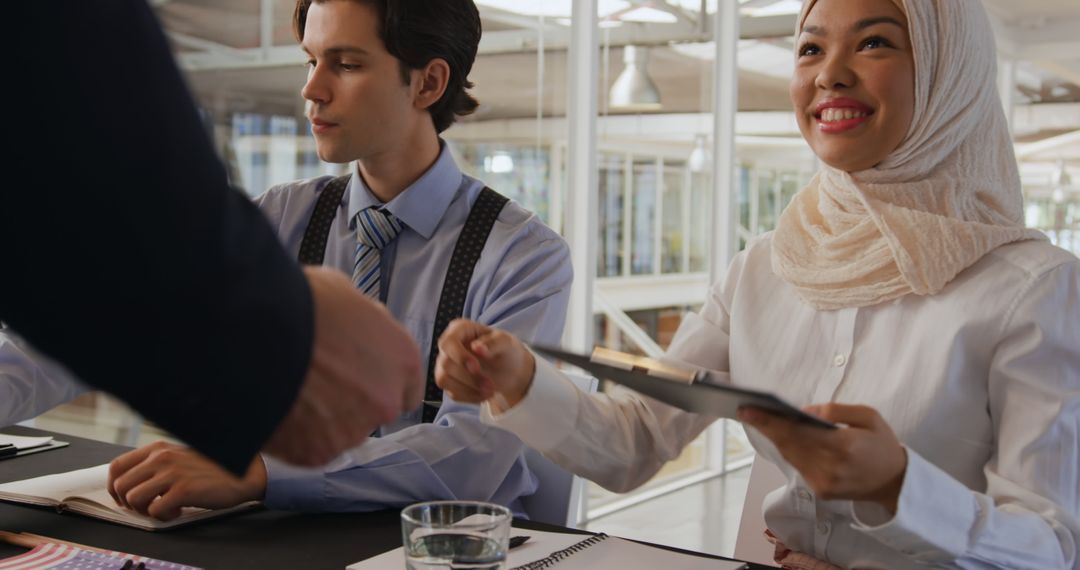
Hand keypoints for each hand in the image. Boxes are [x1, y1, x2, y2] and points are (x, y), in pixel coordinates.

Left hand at [107, 441, 265, 520]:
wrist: (242, 474)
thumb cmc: (212, 469)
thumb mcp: (180, 457)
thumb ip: (157, 465)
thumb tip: (132, 483)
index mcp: (159, 449)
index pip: (117, 466)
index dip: (115, 487)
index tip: (123, 497)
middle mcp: (162, 458)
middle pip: (121, 485)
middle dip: (129, 503)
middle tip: (145, 507)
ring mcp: (172, 473)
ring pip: (133, 499)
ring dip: (145, 510)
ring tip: (163, 508)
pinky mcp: (183, 490)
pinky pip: (155, 511)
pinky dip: (164, 516)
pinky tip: (178, 510)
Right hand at [263, 266, 422, 465]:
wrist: (255, 332)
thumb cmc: (302, 304)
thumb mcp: (347, 297)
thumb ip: (364, 325)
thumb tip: (359, 328)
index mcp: (403, 361)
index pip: (407, 387)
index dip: (381, 381)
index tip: (359, 375)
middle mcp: (387, 401)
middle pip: (375, 411)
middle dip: (351, 401)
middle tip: (317, 381)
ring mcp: (353, 431)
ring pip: (341, 431)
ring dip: (323, 419)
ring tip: (292, 391)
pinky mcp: (318, 452)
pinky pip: (310, 446)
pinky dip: (296, 435)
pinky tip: (279, 407)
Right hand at [435, 319, 534, 412]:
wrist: (509, 370)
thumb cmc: (506, 350)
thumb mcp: (506, 343)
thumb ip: (493, 342)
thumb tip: (476, 347)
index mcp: (459, 329)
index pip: (448, 343)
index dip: (459, 357)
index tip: (476, 367)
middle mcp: (449, 346)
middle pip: (446, 363)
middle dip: (469, 377)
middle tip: (491, 385)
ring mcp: (446, 365)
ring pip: (444, 379)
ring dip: (468, 389)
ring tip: (490, 391)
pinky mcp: (449, 382)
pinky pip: (452, 393)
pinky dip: (470, 397)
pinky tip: (485, 394)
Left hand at [738, 404, 907, 512]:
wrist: (895, 482)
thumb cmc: (881, 444)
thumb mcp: (869, 416)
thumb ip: (836, 411)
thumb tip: (804, 411)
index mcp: (845, 447)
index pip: (799, 431)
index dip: (770, 420)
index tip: (749, 409)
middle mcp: (831, 468)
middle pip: (788, 444)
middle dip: (765, 426)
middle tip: (745, 409)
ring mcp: (824, 483)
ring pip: (789, 456)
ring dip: (773, 437)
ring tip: (757, 418)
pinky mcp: (820, 491)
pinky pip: (798, 465)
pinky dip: (787, 449)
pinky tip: (778, 435)